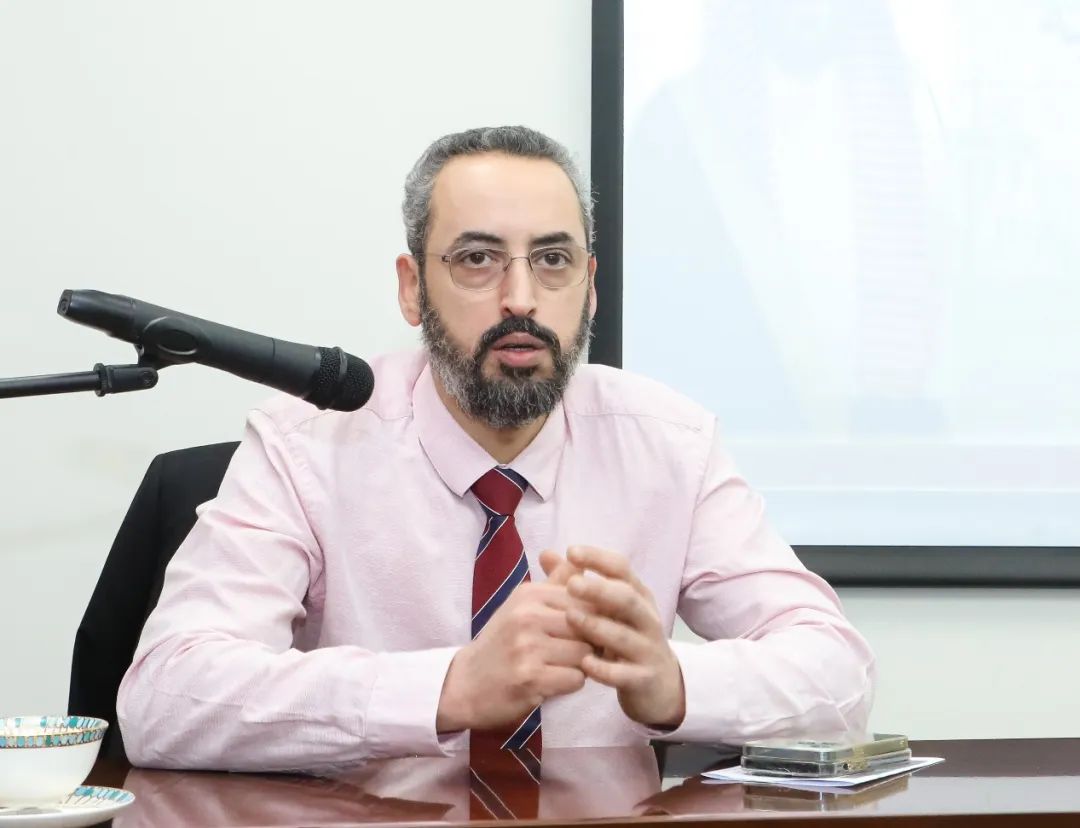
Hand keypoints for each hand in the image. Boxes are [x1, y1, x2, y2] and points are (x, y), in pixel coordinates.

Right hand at [436, 551, 590, 732]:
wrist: (465, 683)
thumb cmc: (502, 641)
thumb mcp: (523, 605)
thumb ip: (555, 583)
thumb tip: (581, 558)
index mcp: (529, 594)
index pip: (585, 599)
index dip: (593, 617)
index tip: (582, 631)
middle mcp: (527, 616)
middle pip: (588, 626)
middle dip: (590, 641)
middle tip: (576, 651)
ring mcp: (528, 647)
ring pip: (585, 653)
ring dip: (581, 664)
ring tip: (563, 665)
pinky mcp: (530, 678)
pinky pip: (576, 679)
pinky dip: (571, 683)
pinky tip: (554, 682)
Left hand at [564, 545, 685, 728]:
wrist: (659, 685)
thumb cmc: (625, 638)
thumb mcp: (606, 609)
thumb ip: (576, 582)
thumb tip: (546, 554)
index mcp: (638, 596)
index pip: (622, 569)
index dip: (598, 558)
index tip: (571, 552)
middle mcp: (647, 618)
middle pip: (627, 598)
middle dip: (600, 590)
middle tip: (571, 584)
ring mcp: (648, 649)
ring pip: (626, 635)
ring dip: (598, 626)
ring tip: (570, 617)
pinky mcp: (644, 679)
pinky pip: (625, 673)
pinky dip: (605, 669)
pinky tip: (584, 663)